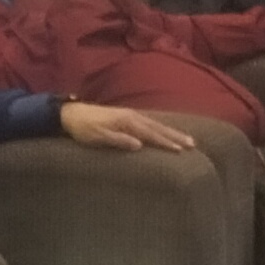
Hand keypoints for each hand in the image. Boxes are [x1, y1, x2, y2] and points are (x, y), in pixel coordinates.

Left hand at [60, 101, 192, 152]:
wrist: (71, 114)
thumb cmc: (84, 129)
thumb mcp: (98, 137)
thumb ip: (119, 141)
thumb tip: (139, 145)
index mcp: (127, 122)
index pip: (151, 134)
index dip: (166, 142)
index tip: (180, 150)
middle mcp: (132, 116)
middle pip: (157, 127)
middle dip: (175, 136)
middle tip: (192, 144)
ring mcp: (130, 115)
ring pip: (155, 124)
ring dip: (170, 131)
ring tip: (185, 139)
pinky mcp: (126, 116)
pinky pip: (149, 122)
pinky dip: (160, 127)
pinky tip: (164, 131)